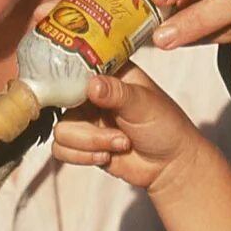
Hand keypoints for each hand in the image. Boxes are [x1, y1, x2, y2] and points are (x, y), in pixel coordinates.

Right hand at [51, 64, 210, 195]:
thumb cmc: (166, 127)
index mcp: (108, 73)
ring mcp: (84, 119)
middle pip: (61, 102)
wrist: (169, 166)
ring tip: (120, 143)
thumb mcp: (144, 104)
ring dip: (91, 142)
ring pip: (61, 130)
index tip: (83, 94)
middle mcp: (92, 94)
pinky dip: (83, 156)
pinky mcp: (80, 143)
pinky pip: (61, 149)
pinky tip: (106, 155)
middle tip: (117, 130)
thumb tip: (94, 85)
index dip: (71, 78)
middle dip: (88, 124)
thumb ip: (118, 93)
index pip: (76, 65)